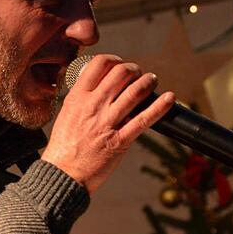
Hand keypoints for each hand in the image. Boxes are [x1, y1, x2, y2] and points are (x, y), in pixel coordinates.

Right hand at [41, 54, 174, 194]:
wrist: (63, 174)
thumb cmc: (63, 146)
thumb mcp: (66, 113)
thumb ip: (81, 97)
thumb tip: (97, 83)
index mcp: (78, 97)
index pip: (99, 64)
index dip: (115, 60)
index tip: (120, 64)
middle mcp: (93, 106)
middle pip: (120, 73)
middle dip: (134, 70)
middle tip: (138, 74)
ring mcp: (107, 123)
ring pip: (134, 92)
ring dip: (148, 82)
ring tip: (152, 80)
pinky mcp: (120, 141)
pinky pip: (144, 120)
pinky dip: (160, 107)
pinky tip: (169, 98)